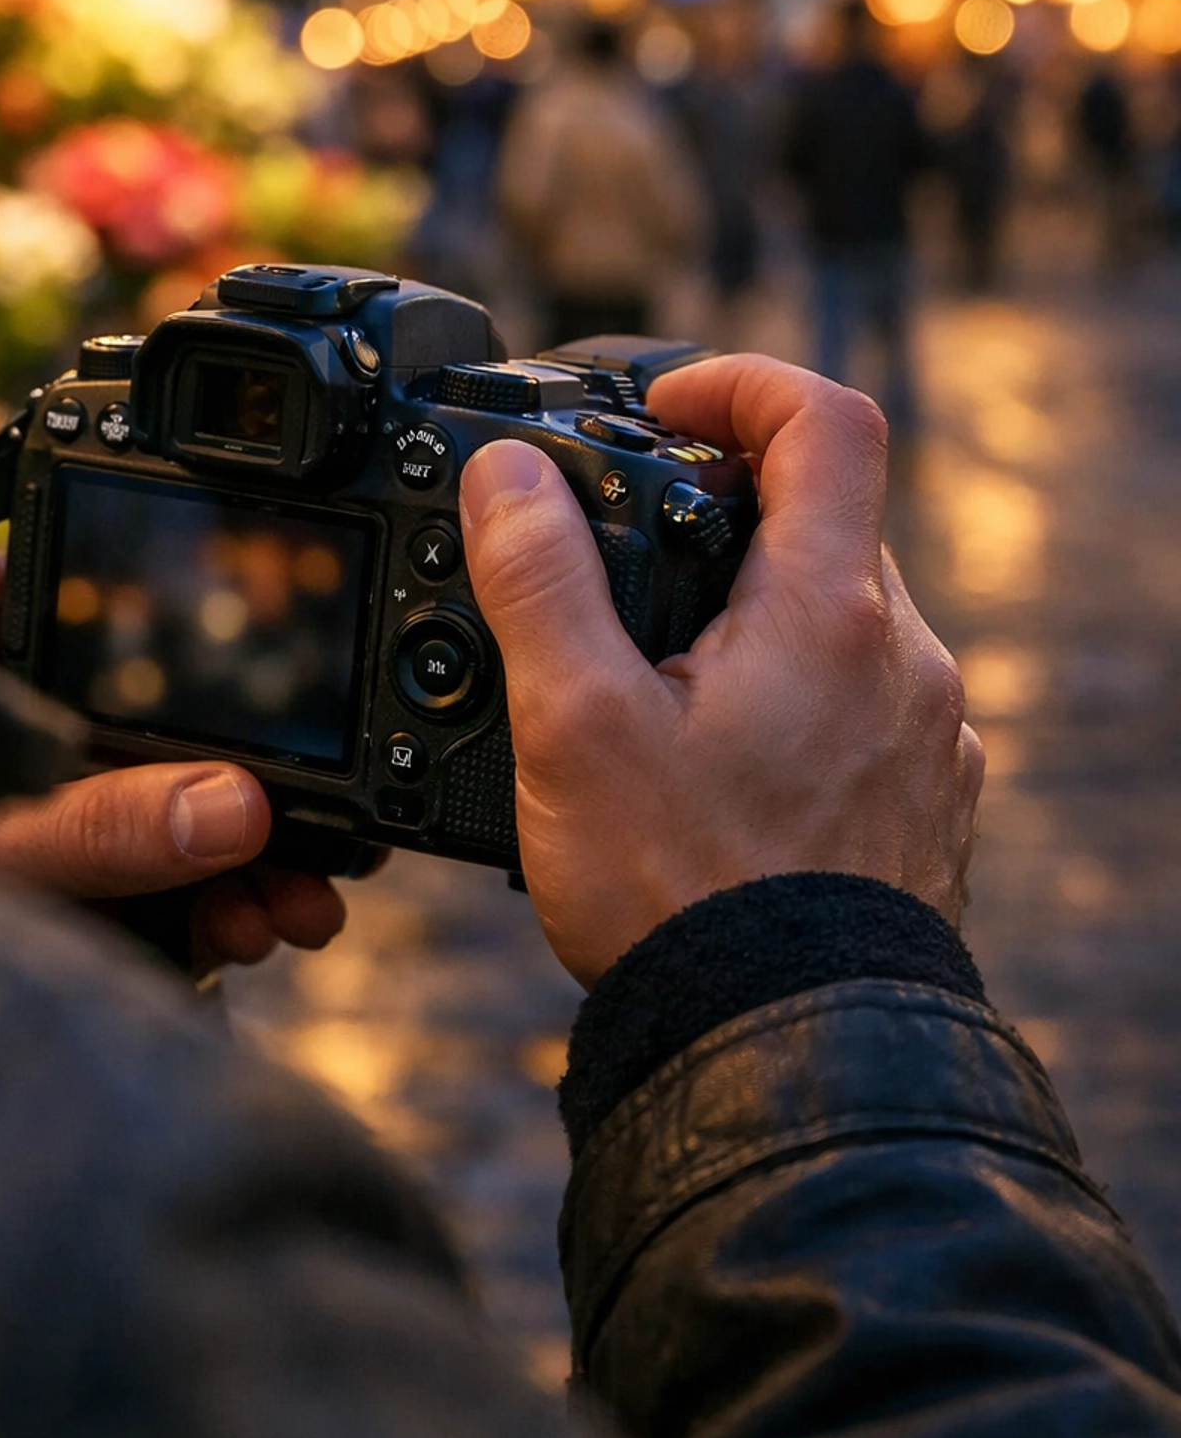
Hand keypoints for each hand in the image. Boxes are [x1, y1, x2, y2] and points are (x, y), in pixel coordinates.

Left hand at [0, 489, 349, 974]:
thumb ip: (93, 827)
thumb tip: (235, 806)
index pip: (39, 547)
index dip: (138, 561)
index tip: (237, 603)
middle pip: (136, 688)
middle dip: (238, 757)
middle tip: (319, 806)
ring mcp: (24, 786)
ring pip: (157, 782)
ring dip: (246, 845)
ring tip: (299, 901)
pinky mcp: (50, 869)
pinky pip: (147, 862)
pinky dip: (209, 898)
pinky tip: (254, 927)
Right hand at [459, 355, 982, 988]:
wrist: (782, 1056)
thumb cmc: (683, 899)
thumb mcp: (575, 724)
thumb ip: (540, 580)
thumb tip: (511, 473)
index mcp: (828, 612)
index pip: (823, 418)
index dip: (740, 381)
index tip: (665, 406)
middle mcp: (902, 659)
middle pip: (825, 518)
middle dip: (726, 515)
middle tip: (628, 562)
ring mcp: (926, 735)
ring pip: (843, 617)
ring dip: (758, 614)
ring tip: (659, 686)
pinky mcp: (925, 802)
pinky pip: (865, 703)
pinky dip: (796, 697)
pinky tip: (721, 764)